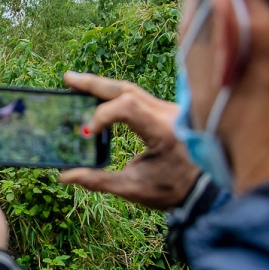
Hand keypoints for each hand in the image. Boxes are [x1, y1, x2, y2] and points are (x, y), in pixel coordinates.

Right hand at [58, 72, 199, 209]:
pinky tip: (98, 95)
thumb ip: (98, 181)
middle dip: (95, 84)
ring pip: (132, 88)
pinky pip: (138, 96)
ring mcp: (168, 109)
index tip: (86, 134)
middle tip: (68, 79)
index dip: (101, 116)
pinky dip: (116, 94)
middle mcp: (168, 113)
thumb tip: (65, 176)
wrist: (204, 188)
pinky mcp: (166, 110)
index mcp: (163, 130)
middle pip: (126, 88)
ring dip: (104, 86)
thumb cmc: (171, 190)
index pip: (126, 107)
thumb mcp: (133, 188)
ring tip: (77, 83)